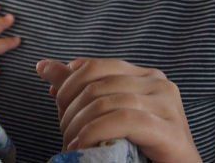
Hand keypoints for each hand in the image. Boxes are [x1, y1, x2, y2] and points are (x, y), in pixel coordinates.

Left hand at [36, 58, 199, 161]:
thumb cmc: (138, 147)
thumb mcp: (103, 112)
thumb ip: (77, 88)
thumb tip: (43, 66)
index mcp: (144, 76)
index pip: (94, 67)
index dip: (68, 82)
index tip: (54, 98)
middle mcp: (159, 84)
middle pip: (97, 85)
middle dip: (70, 109)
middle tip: (64, 133)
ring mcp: (168, 106)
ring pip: (106, 103)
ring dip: (80, 126)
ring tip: (73, 144)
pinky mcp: (171, 131)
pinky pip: (123, 121)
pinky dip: (96, 133)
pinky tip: (84, 147)